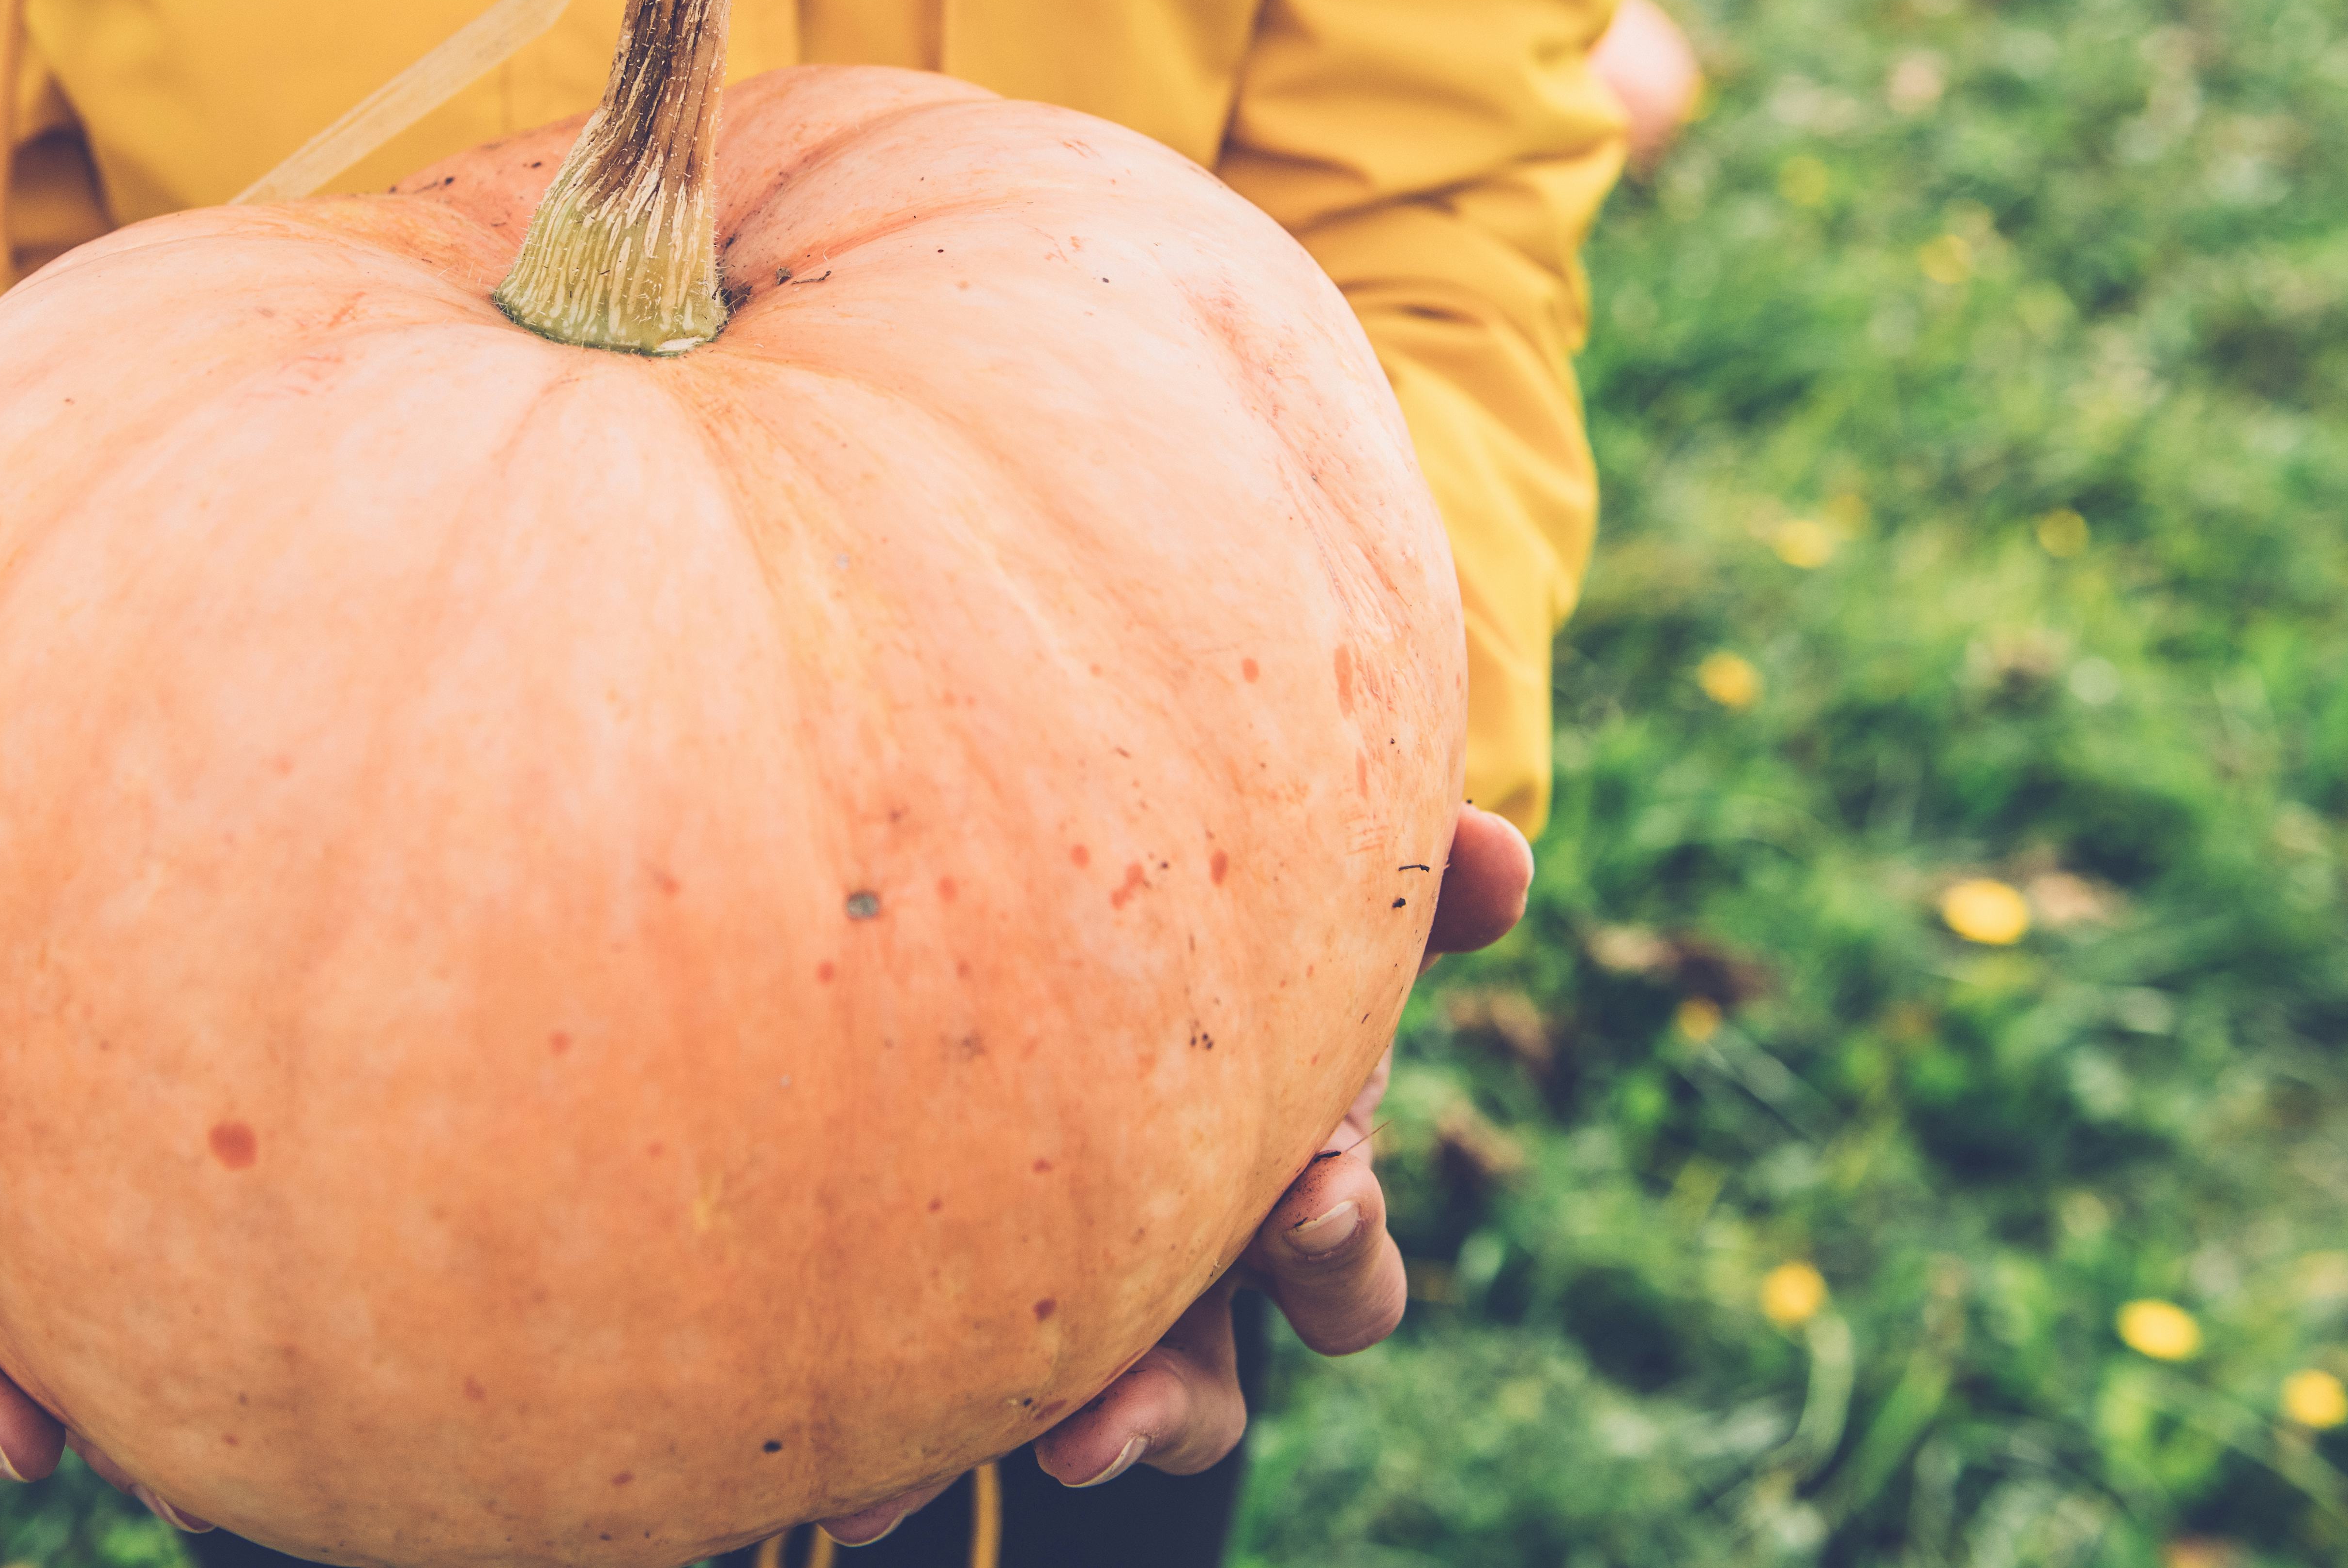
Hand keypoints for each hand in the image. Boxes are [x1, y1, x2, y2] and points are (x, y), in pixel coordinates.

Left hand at [817, 802, 1535, 1547]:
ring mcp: (1085, 1310)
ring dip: (1065, 1441)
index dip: (1338, 1244)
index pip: (1341, 1268)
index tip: (1314, 1189)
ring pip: (1089, 1417)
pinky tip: (842, 1496)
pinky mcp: (980, 1320)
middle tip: (1111, 1416)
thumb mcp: (1324, 918)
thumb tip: (1505, 850)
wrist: (1089, 949)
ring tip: (1021, 1461)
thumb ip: (1414, 885)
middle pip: (1211, 1392)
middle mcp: (1189, 1285)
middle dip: (1173, 1407)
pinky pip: (947, 1406)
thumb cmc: (1243, 946)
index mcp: (1284, 1200)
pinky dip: (905, 1457)